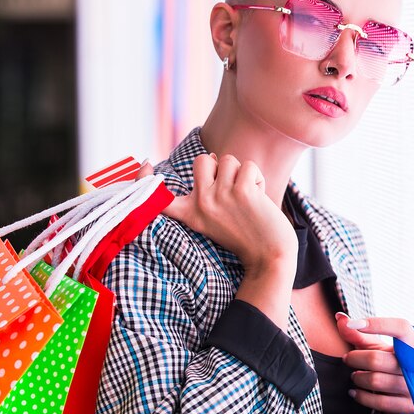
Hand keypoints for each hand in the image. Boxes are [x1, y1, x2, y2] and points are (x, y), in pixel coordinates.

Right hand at [136, 155, 297, 330]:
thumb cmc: (245, 235)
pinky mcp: (241, 191)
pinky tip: (259, 198)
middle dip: (219, 166)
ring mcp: (220, 196)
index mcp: (190, 213)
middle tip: (231, 189)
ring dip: (242, 174)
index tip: (144, 165)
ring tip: (247, 197)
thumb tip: (213, 157)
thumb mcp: (214, 218)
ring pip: (228, 160)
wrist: (269, 256)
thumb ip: (207, 190)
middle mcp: (201, 204)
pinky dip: (258, 179)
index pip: (160, 196)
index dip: (145, 179)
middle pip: (201, 160)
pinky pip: (248, 166)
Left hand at [336, 313, 413, 413]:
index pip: (400, 327)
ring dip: (357, 378)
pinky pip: (380, 402)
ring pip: (375, 380)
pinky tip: (354, 391)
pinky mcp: (409, 405)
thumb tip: (339, 317)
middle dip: (354, 358)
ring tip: (355, 375)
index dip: (377, 324)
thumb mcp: (375, 345)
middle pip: (375, 359)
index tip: (353, 324)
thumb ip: (357, 333)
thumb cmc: (387, 359)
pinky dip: (362, 396)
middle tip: (347, 358)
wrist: (407, 388)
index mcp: (412, 342)